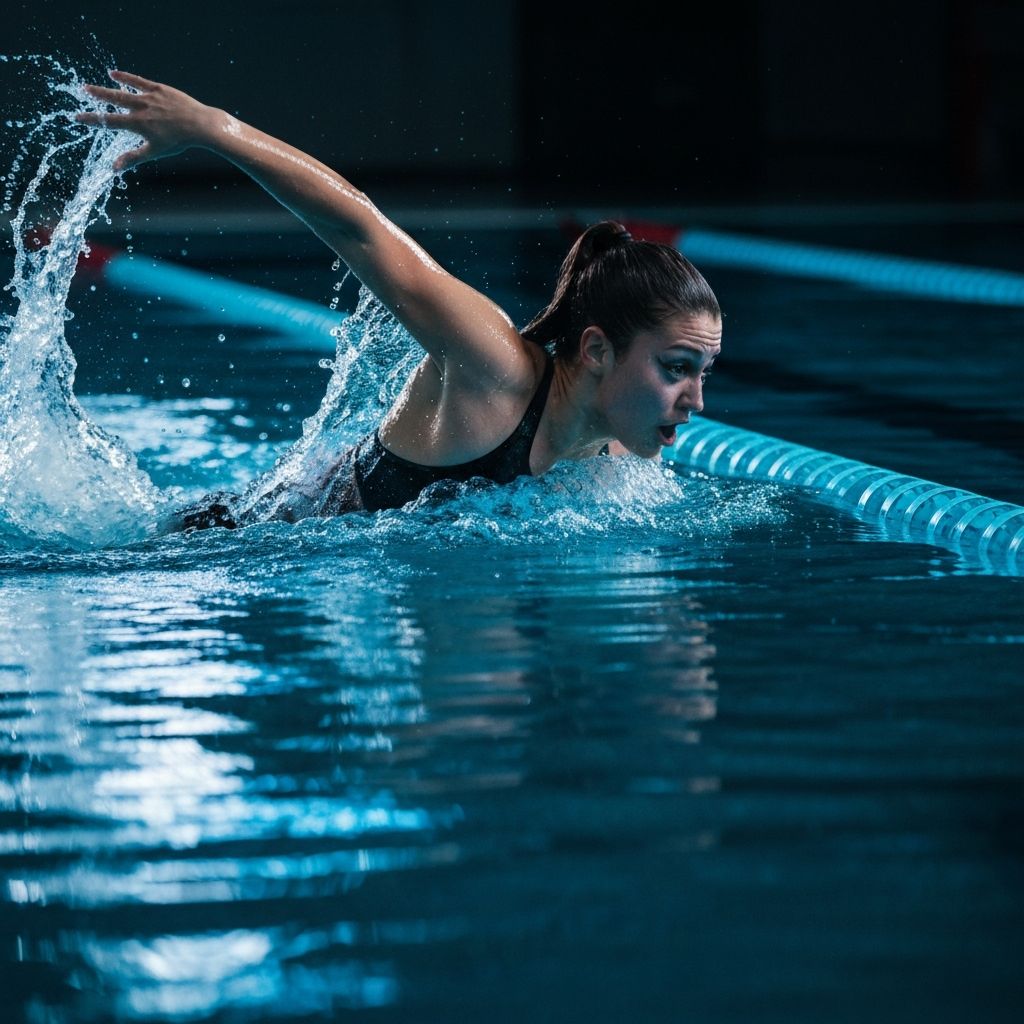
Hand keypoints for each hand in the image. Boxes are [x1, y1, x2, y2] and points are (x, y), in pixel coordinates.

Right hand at [75, 70, 218, 171]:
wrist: (200, 125)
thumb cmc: (178, 141)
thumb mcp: (154, 151)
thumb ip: (133, 157)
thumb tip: (113, 169)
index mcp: (138, 124)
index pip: (109, 121)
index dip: (92, 120)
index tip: (77, 117)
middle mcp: (141, 108)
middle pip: (114, 100)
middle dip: (97, 96)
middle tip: (82, 90)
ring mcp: (149, 97)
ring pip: (124, 90)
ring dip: (107, 87)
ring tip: (92, 85)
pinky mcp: (159, 89)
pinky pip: (138, 81)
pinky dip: (125, 77)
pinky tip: (113, 74)